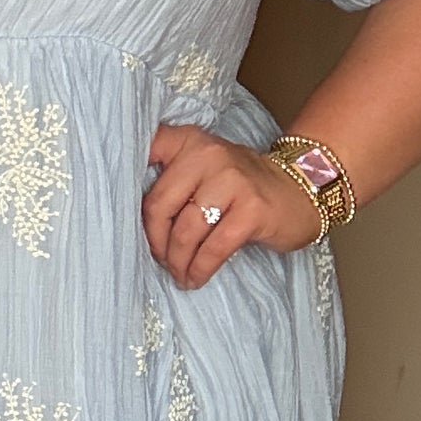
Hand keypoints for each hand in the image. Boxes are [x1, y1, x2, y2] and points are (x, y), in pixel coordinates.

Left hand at [142, 121, 322, 286]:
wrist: (300, 190)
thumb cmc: (241, 187)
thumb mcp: (205, 169)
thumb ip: (171, 180)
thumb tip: (128, 221)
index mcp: (189, 141)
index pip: (145, 153)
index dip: (124, 186)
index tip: (120, 216)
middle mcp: (208, 155)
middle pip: (159, 205)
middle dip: (155, 241)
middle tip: (160, 260)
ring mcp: (233, 180)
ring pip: (185, 230)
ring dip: (177, 261)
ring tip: (179, 273)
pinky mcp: (252, 210)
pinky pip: (213, 248)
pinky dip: (199, 269)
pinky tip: (195, 278)